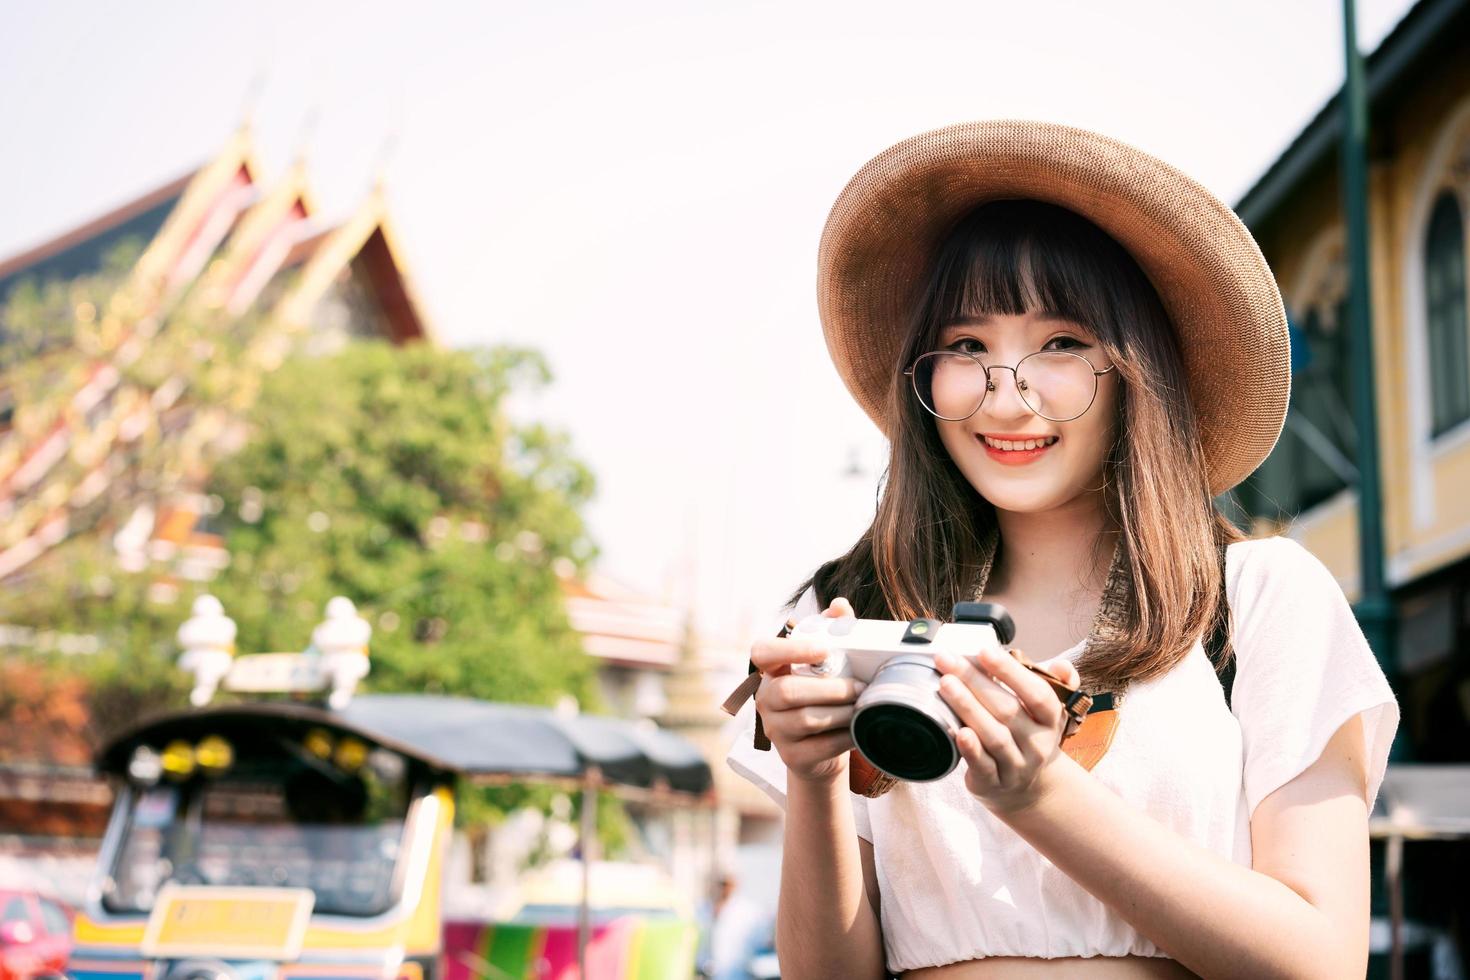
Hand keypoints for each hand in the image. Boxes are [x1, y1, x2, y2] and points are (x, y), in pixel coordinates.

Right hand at [751, 597, 866, 785]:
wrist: (823, 752)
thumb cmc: (825, 700)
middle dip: (830, 689)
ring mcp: (776, 731)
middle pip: (788, 692)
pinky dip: (844, 737)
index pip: (762, 653)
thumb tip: (840, 606)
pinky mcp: (792, 757)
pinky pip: (820, 746)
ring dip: (841, 713)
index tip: (824, 650)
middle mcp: (766, 700)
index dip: (789, 649)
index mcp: (772, 672)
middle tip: (860, 688)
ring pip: (806, 720)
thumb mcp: (830, 666)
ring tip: (862, 707)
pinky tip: (858, 730)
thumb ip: (834, 632)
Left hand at [935, 647, 1080, 812]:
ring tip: (945, 684)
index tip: (984, 651)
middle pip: (1007, 710)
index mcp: (1050, 719)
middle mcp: (1037, 743)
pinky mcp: (993, 783)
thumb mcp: (1044, 710)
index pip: (1037, 693)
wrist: (1025, 787)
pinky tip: (957, 730)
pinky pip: (983, 765)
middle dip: (974, 681)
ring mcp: (1016, 766)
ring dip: (967, 707)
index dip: (1011, 671)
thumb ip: (1051, 682)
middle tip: (947, 660)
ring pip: (993, 735)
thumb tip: (1060, 665)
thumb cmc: (1026, 734)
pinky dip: (970, 748)